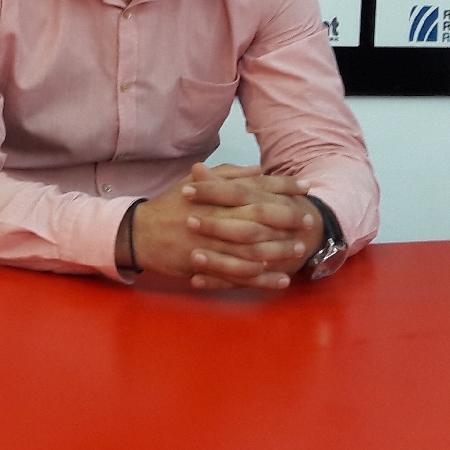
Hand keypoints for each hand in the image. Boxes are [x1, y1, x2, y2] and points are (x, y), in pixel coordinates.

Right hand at [117, 164, 316, 290]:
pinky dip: (262, 278)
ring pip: (253, 247)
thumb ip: (228, 176)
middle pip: (259, 217)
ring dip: (279, 249)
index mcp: (215, 195)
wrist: (140, 234)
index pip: (256, 187)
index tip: (305, 188)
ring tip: (300, 250)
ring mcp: (212, 243)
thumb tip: (259, 170)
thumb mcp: (195, 182)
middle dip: (287, 218)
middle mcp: (216, 216)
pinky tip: (280, 279)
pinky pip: (240, 274)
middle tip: (309, 221)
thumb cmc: (171, 206)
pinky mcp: (207, 265)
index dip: (283, 187)